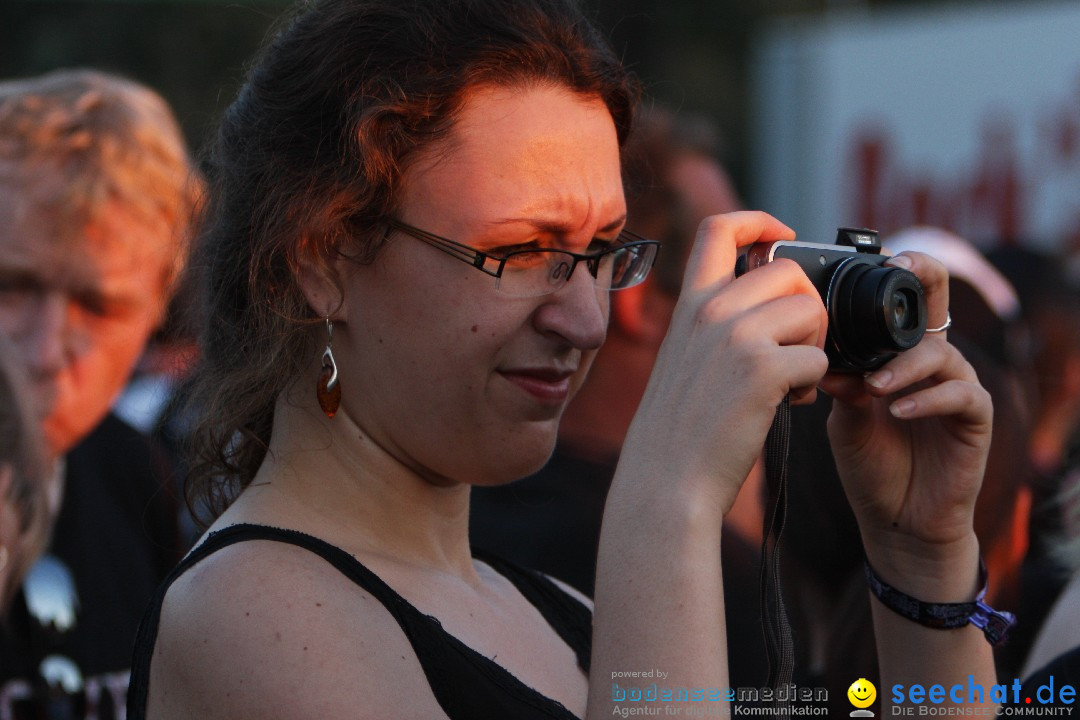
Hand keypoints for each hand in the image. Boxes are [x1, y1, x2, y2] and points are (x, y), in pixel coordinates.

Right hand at [621, 211, 829, 515]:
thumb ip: (717, 324)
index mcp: (689, 305)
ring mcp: (736, 338)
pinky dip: (814, 386)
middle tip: (796, 347)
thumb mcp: (686, 358)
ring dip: (814, 347)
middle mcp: (710, 311)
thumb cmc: (680, 430)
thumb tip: (776, 301)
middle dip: (808, 306)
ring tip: (789, 382)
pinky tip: (786, 405)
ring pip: (811, 311)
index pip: (720, 228)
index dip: (760, 221)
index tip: (784, 235)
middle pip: (788, 270)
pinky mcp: (763, 371)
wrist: (666, 481)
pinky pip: (820, 360)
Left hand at [820, 251, 991, 591]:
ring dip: (905, 366)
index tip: (874, 256)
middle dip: (925, 277)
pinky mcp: (975, 421)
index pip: (904, 302)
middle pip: (939, 304)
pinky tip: (898, 409)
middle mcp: (933, 363)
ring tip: (873, 385)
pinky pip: (961, 396)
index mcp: (900, 354)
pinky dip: (927, 399)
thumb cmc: (870, 463)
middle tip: (901, 266)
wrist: (897, 521)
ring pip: (942, 354)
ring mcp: (958, 388)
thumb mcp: (844, 416)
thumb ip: (840, 381)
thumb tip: (816, 349)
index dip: (897, 273)